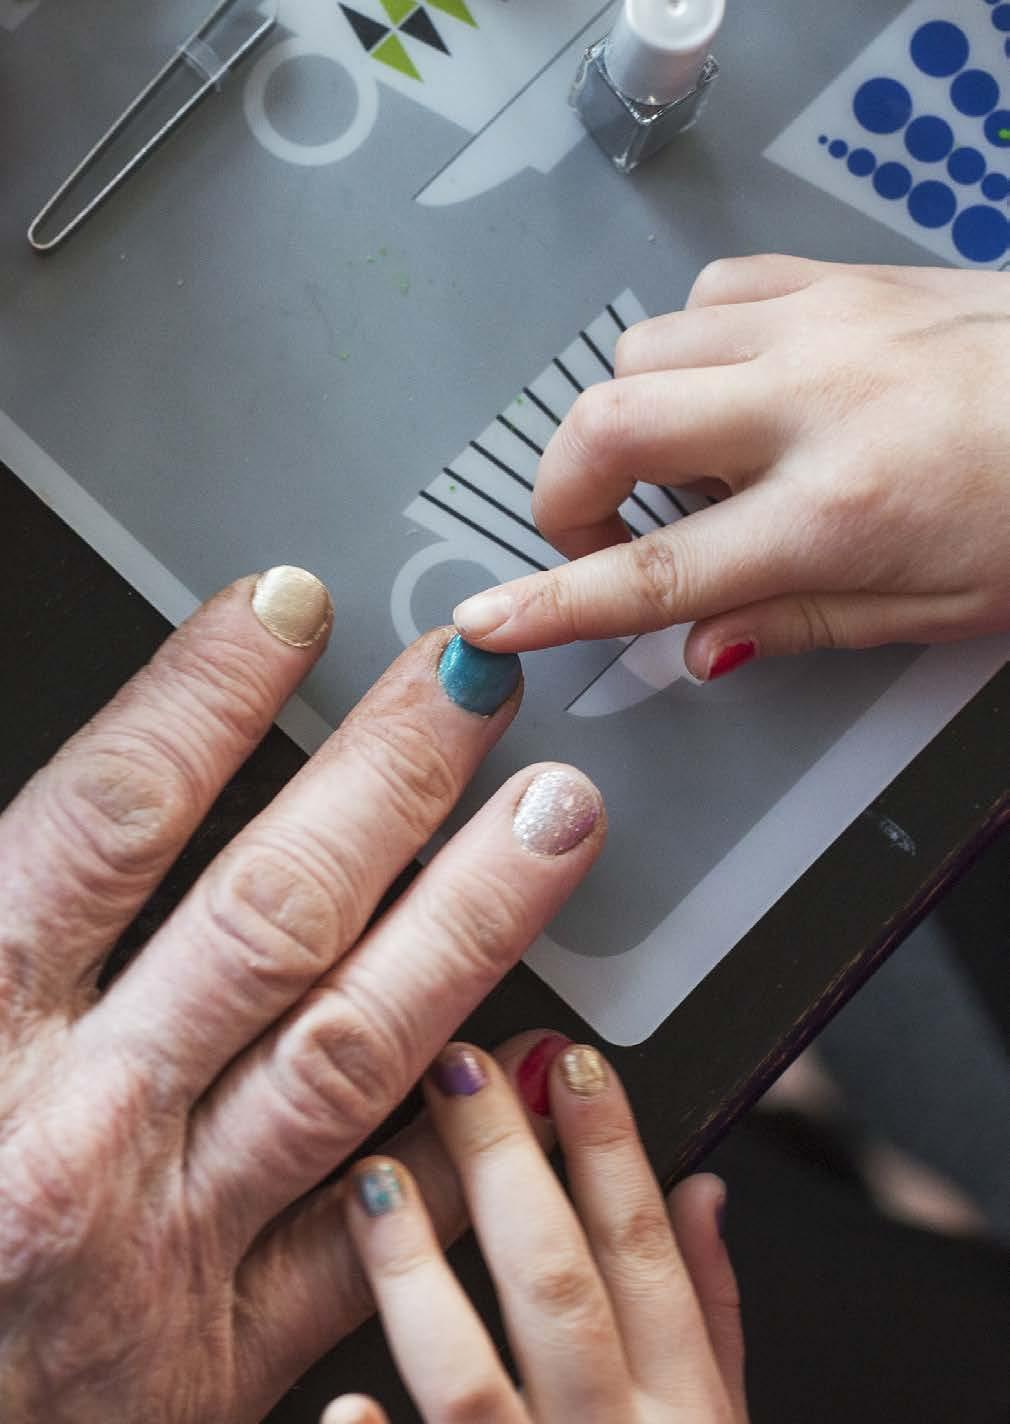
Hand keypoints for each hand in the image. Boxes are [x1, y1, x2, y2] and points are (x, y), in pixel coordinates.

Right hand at [0, 567, 604, 1422]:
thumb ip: (7, 892)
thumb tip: (104, 781)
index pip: (113, 816)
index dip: (209, 692)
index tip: (290, 604)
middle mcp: (76, 1130)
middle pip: (269, 911)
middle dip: (390, 779)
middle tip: (480, 682)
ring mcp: (168, 1244)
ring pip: (353, 1050)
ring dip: (472, 920)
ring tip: (555, 816)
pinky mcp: (229, 1347)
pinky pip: (379, 1231)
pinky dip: (464, 1135)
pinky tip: (539, 1046)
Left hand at [324, 1042, 746, 1423]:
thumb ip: (714, 1319)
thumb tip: (706, 1191)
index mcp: (687, 1418)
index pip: (648, 1255)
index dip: (610, 1149)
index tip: (569, 1063)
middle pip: (558, 1288)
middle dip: (505, 1167)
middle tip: (456, 1069)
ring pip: (473, 1381)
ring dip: (420, 1276)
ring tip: (372, 1183)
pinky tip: (342, 1407)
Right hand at [452, 257, 1009, 677]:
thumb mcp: (932, 610)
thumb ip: (798, 623)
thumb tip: (700, 646)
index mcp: (837, 513)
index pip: (654, 573)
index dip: (553, 603)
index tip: (488, 619)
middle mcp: (811, 406)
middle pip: (609, 427)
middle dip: (565, 492)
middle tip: (596, 534)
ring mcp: (819, 326)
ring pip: (643, 350)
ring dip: (632, 420)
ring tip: (692, 468)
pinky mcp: (836, 278)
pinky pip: (709, 293)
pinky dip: (690, 347)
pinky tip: (731, 389)